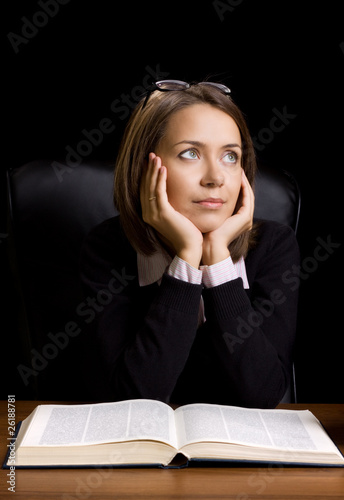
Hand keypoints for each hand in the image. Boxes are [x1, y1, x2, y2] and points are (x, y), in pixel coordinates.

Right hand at [140, 153, 202, 267]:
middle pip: (145, 187)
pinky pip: (159, 193)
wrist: (189, 247)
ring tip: (156, 157)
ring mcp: (153, 214)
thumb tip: (172, 196)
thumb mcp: (175, 216)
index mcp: (149, 214)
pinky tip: (163, 169)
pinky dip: (160, 180)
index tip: (150, 163)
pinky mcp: (162, 214)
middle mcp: (147, 214)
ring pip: (151, 188)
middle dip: (148, 170)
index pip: (145, 191)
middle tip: (151, 155)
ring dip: (153, 171)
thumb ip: (170, 206)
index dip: (147, 175)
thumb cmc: (186, 233)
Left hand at [202, 169, 253, 264]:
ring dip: (245, 183)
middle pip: (246, 196)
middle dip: (243, 183)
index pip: (240, 200)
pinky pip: (247, 198)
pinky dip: (244, 188)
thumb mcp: (209, 217)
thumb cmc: (206, 233)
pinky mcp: (245, 217)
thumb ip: (210, 208)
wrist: (209, 245)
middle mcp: (245, 220)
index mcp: (238, 221)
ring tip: (240, 171)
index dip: (238, 187)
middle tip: (239, 170)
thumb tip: (201, 197)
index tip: (231, 176)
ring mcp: (247, 219)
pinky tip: (240, 178)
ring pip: (248, 195)